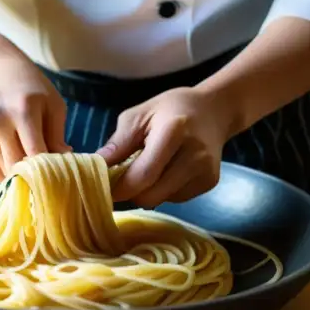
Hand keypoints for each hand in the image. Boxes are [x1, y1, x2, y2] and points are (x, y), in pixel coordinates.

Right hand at [0, 47, 70, 181]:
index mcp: (22, 112)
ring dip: (13, 169)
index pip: (34, 155)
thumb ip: (58, 135)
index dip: (45, 169)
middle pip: (14, 167)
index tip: (54, 173)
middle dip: (29, 174)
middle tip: (39, 169)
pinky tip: (4, 146)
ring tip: (21, 151)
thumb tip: (63, 161)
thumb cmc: (29, 87)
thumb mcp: (52, 103)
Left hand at [97, 87, 233, 207]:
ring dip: (148, 191)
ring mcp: (205, 171)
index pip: (143, 175)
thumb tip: (95, 166)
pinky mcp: (210, 182)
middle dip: (132, 192)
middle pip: (152, 195)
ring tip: (149, 168)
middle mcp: (194, 155)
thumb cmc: (170, 109)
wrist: (214, 110)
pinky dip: (164, 190)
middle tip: (123, 178)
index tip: (104, 186)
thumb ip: (118, 142)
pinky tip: (167, 171)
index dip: (120, 187)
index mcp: (174, 132)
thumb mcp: (139, 115)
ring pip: (162, 200)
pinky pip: (176, 198)